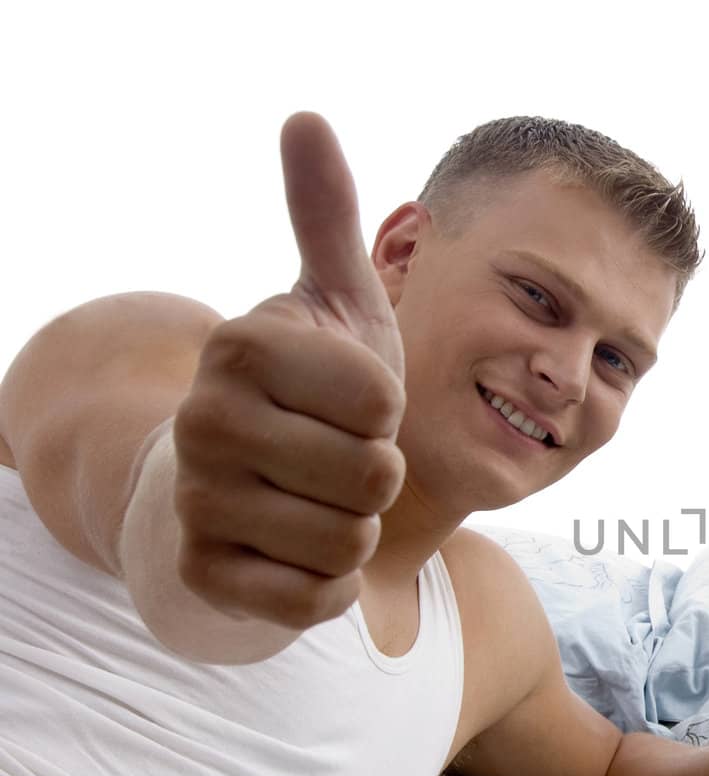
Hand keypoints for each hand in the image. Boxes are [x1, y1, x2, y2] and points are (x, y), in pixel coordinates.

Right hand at [170, 112, 406, 629]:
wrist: (231, 486)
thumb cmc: (308, 392)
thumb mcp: (333, 304)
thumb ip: (327, 218)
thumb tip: (307, 118)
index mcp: (244, 346)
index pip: (383, 401)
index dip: (385, 411)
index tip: (347, 403)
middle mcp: (205, 420)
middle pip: (374, 475)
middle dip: (375, 475)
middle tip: (334, 457)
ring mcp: (198, 501)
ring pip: (352, 542)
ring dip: (356, 529)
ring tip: (316, 501)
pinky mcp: (205, 576)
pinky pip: (319, 600)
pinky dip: (328, 584)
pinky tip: (294, 552)